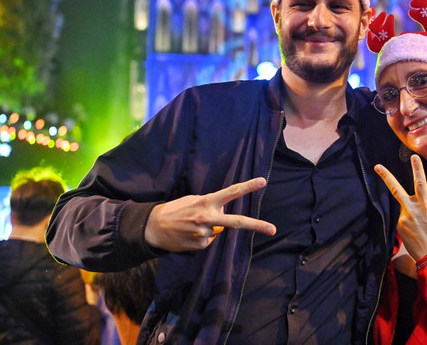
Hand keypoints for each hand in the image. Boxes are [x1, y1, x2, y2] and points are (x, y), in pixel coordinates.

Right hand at [144, 177, 275, 251]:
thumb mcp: (193, 200)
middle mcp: (208, 217)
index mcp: (207, 202)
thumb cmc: (176, 210)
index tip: (263, 181)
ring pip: (217, 230)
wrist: (153, 228)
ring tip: (191, 225)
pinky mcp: (201, 245)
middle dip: (257, 225)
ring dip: (209, 227)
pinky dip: (202, 236)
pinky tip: (189, 233)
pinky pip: (208, 239)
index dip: (248, 186)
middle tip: (273, 229)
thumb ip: (211, 205)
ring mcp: (205, 233)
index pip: (231, 192)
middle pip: (237, 221)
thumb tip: (224, 218)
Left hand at [374, 155, 426, 260]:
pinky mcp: (398, 227)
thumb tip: (415, 206)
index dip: (417, 169)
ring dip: (409, 216)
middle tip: (377, 166)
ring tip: (419, 229)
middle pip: (396, 189)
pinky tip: (415, 235)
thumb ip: (423, 207)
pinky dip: (408, 225)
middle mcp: (412, 210)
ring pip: (402, 209)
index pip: (420, 183)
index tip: (414, 157)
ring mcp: (403, 219)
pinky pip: (402, 221)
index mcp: (425, 206)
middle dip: (386, 177)